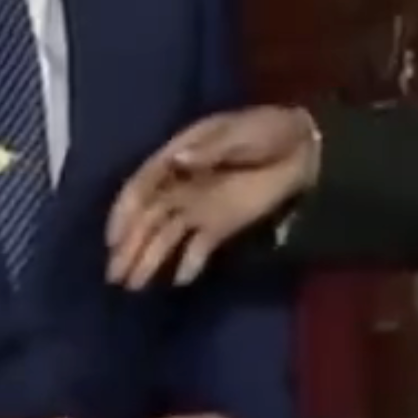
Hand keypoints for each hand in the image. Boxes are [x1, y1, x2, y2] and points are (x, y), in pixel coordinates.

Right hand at [107, 107, 319, 287]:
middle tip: (114, 276)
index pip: (141, 186)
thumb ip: (208, 150)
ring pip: (166, 236)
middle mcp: (180, 185)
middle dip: (129, 246)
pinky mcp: (220, 225)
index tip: (113, 239)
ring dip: (149, 260)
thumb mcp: (238, 133)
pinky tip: (179, 280)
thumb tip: (176, 162)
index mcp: (177, 155)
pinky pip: (198, 247)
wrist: (303, 147)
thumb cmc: (267, 130)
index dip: (124, 212)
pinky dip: (189, 263)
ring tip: (134, 287)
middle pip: (147, 218)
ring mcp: (199, 206)